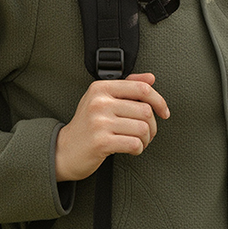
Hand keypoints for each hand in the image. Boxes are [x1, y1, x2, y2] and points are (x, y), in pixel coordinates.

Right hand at [55, 73, 169, 181]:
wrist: (63, 150)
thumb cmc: (87, 125)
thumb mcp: (102, 99)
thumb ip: (127, 86)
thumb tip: (151, 78)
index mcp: (101, 88)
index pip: (141, 88)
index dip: (159, 100)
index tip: (164, 112)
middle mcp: (99, 102)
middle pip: (145, 110)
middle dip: (153, 126)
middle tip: (147, 133)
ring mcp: (99, 122)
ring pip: (142, 128)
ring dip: (146, 140)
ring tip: (138, 142)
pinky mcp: (101, 142)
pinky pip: (134, 143)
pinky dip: (138, 149)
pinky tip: (131, 149)